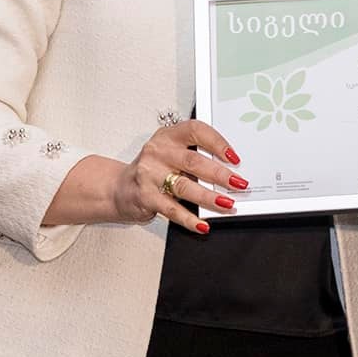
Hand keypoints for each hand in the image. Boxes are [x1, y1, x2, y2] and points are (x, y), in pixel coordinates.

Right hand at [111, 120, 247, 233]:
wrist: (118, 188)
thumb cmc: (153, 170)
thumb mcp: (171, 154)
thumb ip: (194, 157)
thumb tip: (229, 173)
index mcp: (168, 136)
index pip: (195, 131)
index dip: (217, 142)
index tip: (234, 157)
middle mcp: (158, 152)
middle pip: (193, 161)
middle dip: (220, 174)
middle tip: (239, 184)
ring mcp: (150, 174)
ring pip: (185, 186)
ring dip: (209, 197)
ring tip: (227, 204)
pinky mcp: (145, 197)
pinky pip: (172, 210)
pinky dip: (189, 219)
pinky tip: (202, 225)